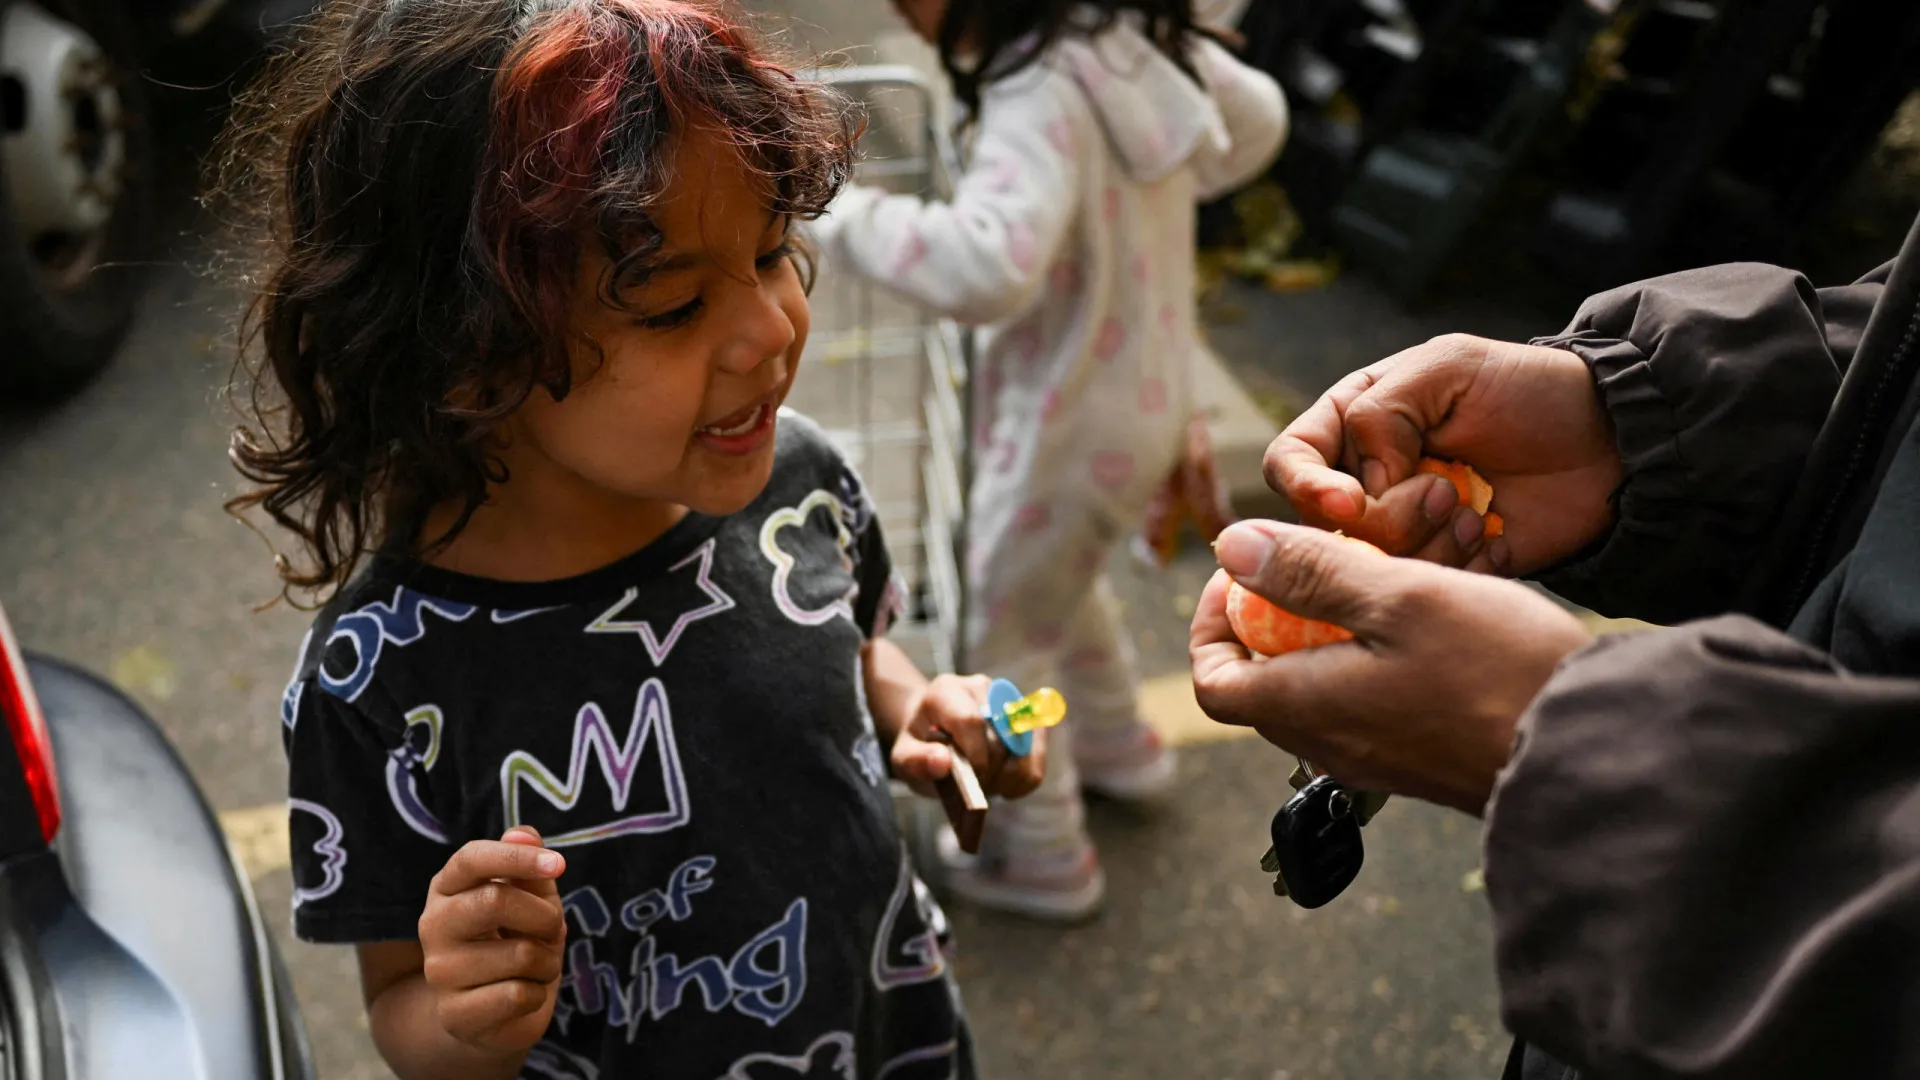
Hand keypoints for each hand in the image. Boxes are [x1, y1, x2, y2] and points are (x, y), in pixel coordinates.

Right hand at [418, 827, 567, 1053]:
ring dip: (547, 961)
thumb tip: (523, 832)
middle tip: (551, 930)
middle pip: (496, 900)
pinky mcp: (454, 1014)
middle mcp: (433, 925)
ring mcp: (439, 972)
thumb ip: (527, 862)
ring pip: (520, 954)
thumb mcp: (529, 897)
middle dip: (545, 916)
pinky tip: (521, 995)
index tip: (560, 864)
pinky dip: (537, 994)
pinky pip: (518, 995)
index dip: (518, 857)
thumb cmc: (515, 939)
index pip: (472, 858)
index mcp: (448, 887)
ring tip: (535, 967)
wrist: (492, 1012)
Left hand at [890, 674, 1045, 799]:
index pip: (971, 720)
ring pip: (1024, 747)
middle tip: (974, 790)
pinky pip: (1037, 753)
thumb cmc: (918, 742)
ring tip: (988, 787)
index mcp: (946, 691)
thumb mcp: (903, 756)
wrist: (931, 729)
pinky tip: (1006, 788)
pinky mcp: (1025, 718)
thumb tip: (942, 762)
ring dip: (1009, 777)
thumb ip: (916, 760)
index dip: (976, 756)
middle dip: (990, 774)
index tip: (972, 782)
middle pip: (1000, 738)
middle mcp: (981, 688)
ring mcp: (1007, 701)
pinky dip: (1026, 777)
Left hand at [1190, 520, 1592, 813]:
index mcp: (1307, 708)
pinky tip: (1427, 618)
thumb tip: (1232, 549)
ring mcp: (1379, 757)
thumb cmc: (1499, 670)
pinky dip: (1374, 656)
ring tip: (1380, 579)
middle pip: (1262, 682)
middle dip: (1273, 617)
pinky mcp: (1422, 758)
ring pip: (1320, 688)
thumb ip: (1310, 573)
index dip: (1212, 622)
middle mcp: (1331, 745)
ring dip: (1330, 632)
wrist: (1596, 749)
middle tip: (1316, 562)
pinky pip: (1370, 702)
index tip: (1244, 572)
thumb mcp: (1399, 597)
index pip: (1212, 680)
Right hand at [1265, 334, 1621, 574]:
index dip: (1307, 488)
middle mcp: (1366, 482)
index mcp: (1353, 424)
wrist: (1609, 444)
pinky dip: (1454, 567)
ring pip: (1369, 566)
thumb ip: (1382, 412)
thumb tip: (1357, 485)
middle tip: (1447, 491)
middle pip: (1324, 527)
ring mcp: (1402, 532)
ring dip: (1426, 542)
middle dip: (1386, 518)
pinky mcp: (1439, 571)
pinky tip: (1489, 537)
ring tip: (1475, 510)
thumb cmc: (1528, 391)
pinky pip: (1419, 591)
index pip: (1290, 463)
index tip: (1351, 502)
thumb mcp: (1448, 368)